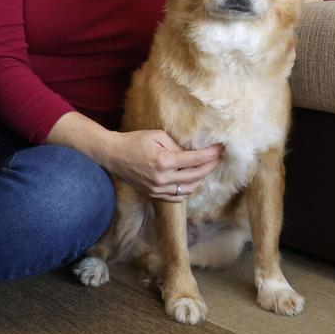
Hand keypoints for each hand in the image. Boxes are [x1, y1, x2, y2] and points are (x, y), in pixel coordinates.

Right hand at [101, 129, 221, 201]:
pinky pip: (177, 197)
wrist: (113, 155)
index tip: (220, 150)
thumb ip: (177, 145)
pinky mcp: (153, 194)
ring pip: (188, 189)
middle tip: (217, 158)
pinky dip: (188, 190)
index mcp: (164, 161)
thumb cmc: (134, 141)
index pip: (195, 160)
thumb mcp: (158, 136)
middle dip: (209, 166)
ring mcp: (157, 189)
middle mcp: (162, 178)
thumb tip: (192, 152)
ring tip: (205, 169)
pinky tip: (192, 181)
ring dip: (200, 179)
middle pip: (195, 176)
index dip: (210, 155)